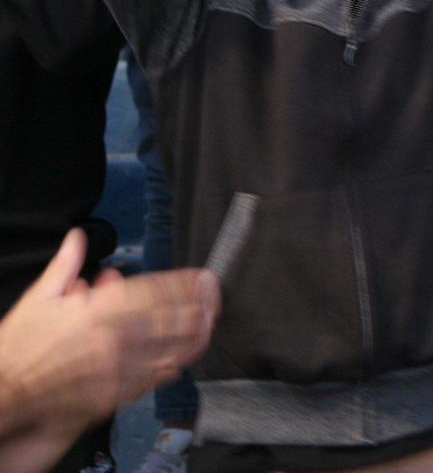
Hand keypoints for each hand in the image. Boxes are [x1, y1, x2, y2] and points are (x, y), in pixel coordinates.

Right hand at [0, 229, 217, 468]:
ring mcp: (116, 367)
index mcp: (99, 309)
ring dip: (193, 336)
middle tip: (216, 296)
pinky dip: (170, 368)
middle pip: (171, 319)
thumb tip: (78, 236)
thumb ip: (65, 264)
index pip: (154, 291)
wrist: (3, 389)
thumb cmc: (19, 345)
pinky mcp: (112, 393)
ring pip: (168, 349)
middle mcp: (113, 337)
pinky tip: (182, 360)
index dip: (183, 282)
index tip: (202, 276)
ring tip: (210, 324)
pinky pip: (150, 379)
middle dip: (198, 306)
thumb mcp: (39, 297)